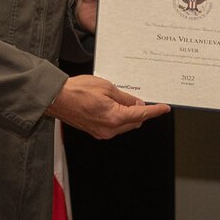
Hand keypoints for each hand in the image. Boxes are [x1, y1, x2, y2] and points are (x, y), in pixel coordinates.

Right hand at [47, 74, 168, 138]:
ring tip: (120, 100)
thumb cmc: (76, 91)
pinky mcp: (95, 132)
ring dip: (128, 115)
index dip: (155, 111)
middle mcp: (109, 129)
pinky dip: (117, 118)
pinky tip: (112, 106)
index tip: (164, 108)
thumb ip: (125, 98)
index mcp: (114, 118)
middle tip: (138, 99)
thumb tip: (137, 104)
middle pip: (135, 123)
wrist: (56, 98)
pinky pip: (113, 127)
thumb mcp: (107, 87)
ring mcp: (102, 132)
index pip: (142, 115)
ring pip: (124, 126)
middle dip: (140, 112)